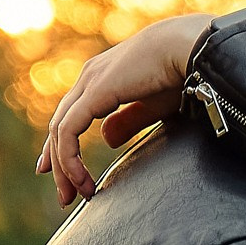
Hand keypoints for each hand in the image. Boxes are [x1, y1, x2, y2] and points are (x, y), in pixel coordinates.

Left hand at [37, 13, 212, 203]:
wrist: (190, 49)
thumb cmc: (181, 72)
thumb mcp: (152, 104)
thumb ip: (129, 120)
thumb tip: (106, 139)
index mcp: (102, 78)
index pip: (70, 115)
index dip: (60, 145)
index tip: (54, 171)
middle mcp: (89, 77)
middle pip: (60, 125)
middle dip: (58, 162)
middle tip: (65, 195)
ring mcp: (89, 83)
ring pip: (60, 130)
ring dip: (63, 167)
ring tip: (76, 194)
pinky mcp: (94, 93)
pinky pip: (69, 131)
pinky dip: (69, 158)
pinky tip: (81, 179)